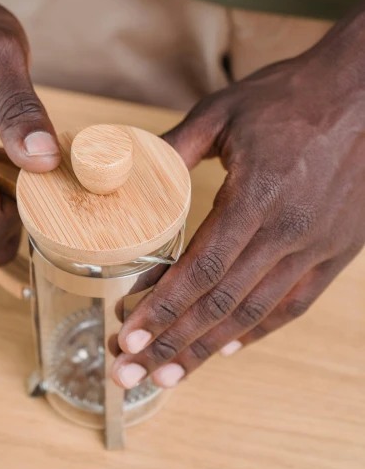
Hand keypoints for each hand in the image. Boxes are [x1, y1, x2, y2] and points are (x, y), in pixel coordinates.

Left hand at [112, 13, 364, 389]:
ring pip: (256, 313)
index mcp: (256, 197)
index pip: (202, 269)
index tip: (126, 334)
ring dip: (208, 349)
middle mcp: (288, 232)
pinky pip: (294, 304)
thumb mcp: (221, 112)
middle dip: (171, 343)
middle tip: (130, 372)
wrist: (363, 93)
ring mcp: (318, 247)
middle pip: (222, 304)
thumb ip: (173, 148)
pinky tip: (226, 347)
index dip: (162, 308)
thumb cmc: (289, 97)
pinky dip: (259, 331)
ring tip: (168, 375)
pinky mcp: (337, 251)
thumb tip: (127, 170)